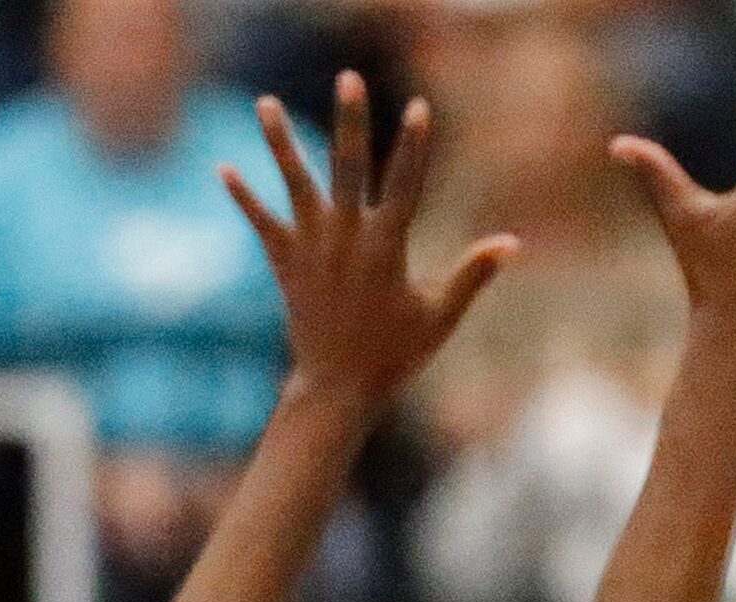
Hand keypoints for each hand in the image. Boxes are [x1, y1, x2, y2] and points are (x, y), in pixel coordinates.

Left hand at [223, 73, 519, 416]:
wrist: (337, 388)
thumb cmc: (395, 355)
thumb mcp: (440, 316)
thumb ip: (473, 275)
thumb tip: (511, 244)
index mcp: (387, 248)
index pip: (405, 185)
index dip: (414, 145)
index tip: (419, 107)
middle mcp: (346, 239)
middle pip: (349, 167)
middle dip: (350, 121)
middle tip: (348, 79)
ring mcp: (312, 248)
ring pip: (295, 183)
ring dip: (279, 142)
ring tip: (263, 102)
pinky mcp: (286, 262)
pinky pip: (262, 222)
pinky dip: (244, 197)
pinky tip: (224, 168)